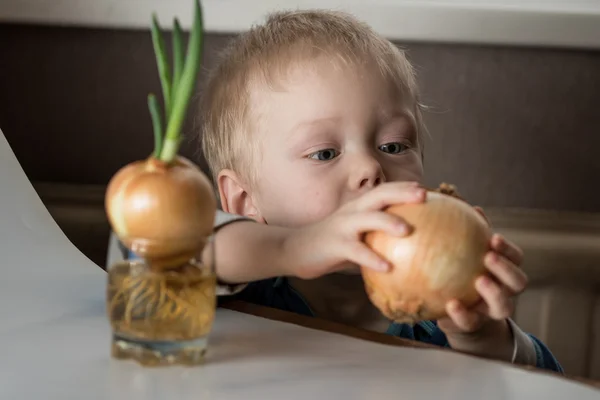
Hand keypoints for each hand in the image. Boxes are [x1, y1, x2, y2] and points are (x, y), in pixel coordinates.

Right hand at [283, 181, 425, 279]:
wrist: (293, 249)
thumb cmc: (331, 245)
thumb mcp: (355, 236)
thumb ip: (376, 237)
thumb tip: (408, 250)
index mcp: (358, 208)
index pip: (384, 191)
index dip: (404, 188)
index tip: (427, 189)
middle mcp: (352, 212)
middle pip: (379, 196)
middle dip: (401, 193)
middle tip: (423, 196)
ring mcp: (342, 227)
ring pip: (367, 219)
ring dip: (387, 222)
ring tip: (407, 230)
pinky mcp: (334, 245)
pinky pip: (355, 251)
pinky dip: (372, 258)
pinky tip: (388, 268)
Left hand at [437, 208, 527, 357]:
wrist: (453, 312)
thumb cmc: (459, 274)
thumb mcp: (462, 254)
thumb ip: (467, 234)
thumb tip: (470, 207)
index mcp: (503, 271)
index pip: (516, 258)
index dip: (509, 250)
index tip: (494, 238)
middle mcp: (503, 291)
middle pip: (519, 282)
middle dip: (507, 269)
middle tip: (489, 256)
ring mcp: (490, 311)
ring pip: (504, 306)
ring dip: (495, 293)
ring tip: (480, 280)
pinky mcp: (473, 325)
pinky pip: (471, 322)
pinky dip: (462, 314)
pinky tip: (450, 304)